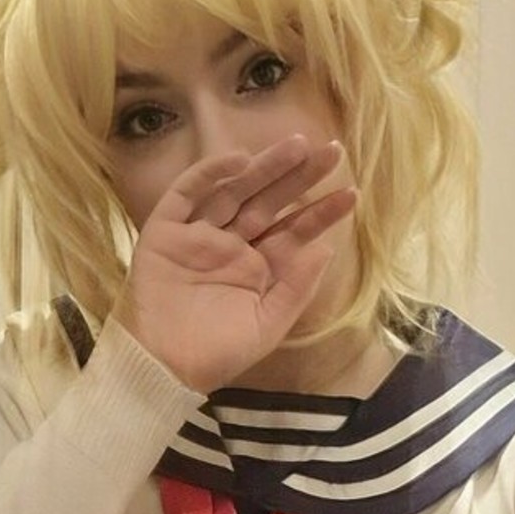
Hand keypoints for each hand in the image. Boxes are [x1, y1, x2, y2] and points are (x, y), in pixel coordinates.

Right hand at [111, 137, 356, 393]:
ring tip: (298, 146)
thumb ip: (296, 288)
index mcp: (256, 269)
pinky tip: (240, 161)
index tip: (351, 194)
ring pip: (234, 191)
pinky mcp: (165, 230)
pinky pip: (187, 194)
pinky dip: (210, 175)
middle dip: (299, 178)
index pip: (292, 232)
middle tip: (332, 152)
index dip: (320, 214)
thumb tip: (325, 248)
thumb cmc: (216, 355)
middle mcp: (230, 246)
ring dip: (265, 168)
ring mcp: (198, 235)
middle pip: (268, 202)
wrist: (163, 368)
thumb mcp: (267, 325)